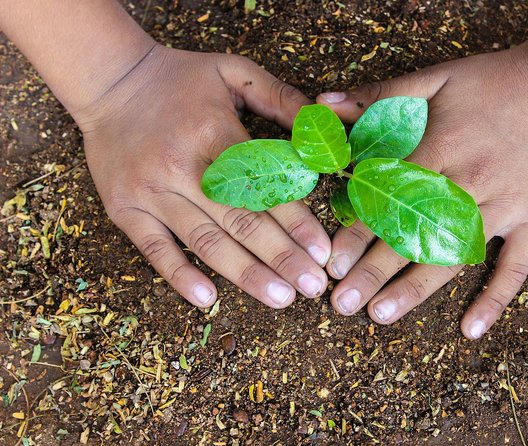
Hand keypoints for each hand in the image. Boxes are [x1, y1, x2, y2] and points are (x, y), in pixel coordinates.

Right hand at [74, 45, 329, 308]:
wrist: (109, 80)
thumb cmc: (179, 79)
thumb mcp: (233, 72)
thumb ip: (279, 97)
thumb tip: (321, 128)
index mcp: (215, 133)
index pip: (263, 186)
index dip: (296, 222)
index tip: (322, 252)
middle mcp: (183, 167)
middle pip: (240, 221)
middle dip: (281, 257)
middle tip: (312, 286)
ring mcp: (151, 192)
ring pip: (205, 241)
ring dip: (245, 274)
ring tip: (280, 298)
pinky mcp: (125, 209)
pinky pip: (154, 248)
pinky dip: (180, 275)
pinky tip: (207, 299)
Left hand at [317, 44, 527, 337]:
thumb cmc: (497, 79)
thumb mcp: (436, 77)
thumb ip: (380, 94)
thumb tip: (323, 104)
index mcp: (442, 150)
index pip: (390, 199)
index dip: (358, 232)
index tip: (331, 263)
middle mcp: (470, 184)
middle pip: (415, 236)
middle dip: (374, 272)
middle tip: (341, 304)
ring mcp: (506, 206)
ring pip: (455, 257)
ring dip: (416, 289)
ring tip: (380, 315)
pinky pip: (517, 265)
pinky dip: (496, 298)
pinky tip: (470, 329)